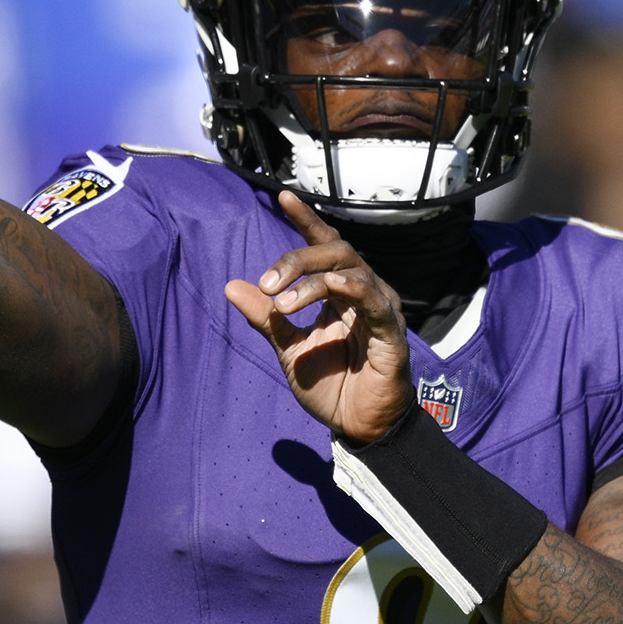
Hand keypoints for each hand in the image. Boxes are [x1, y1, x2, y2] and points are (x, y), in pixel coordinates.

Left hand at [223, 191, 412, 442]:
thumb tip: (230, 286)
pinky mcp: (392, 332)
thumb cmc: (331, 386)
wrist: (357, 427)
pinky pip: (374, 301)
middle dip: (297, 260)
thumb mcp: (289, 349)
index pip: (324, 246)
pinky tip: (334, 288)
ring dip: (313, 282)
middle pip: (335, 252)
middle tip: (268, 284)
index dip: (306, 221)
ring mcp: (380, 310)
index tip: (282, 195)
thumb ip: (266, 318)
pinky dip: (353, 289)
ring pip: (350, 272)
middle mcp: (364, 293)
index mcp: (340, 293)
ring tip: (283, 304)